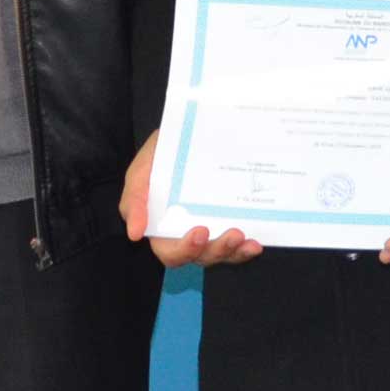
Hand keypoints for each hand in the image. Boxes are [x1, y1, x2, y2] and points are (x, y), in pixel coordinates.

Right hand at [125, 132, 258, 267]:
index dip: (185, 249)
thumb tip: (135, 233)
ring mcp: (209, 230)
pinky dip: (246, 248)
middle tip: (233, 234)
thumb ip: (134, 200)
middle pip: (200, 256)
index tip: (200, 231)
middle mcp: (186, 234)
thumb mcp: (140, 173)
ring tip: (246, 239)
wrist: (188, 134)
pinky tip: (255, 243)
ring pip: (221, 253)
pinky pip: (237, 245)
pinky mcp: (227, 223)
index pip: (170, 252)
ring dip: (234, 251)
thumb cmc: (158, 157)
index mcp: (162, 228)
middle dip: (217, 250)